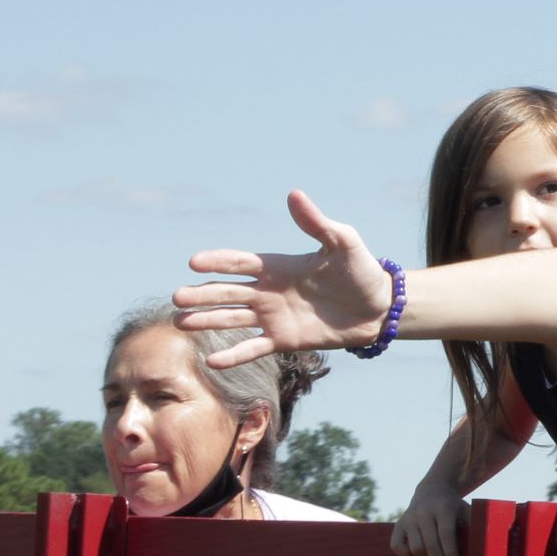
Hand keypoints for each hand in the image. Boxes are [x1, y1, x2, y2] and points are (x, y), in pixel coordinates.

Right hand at [173, 191, 394, 366]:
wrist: (380, 308)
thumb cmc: (361, 272)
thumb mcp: (342, 243)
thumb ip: (316, 223)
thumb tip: (294, 194)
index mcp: (277, 266)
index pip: (239, 263)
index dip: (218, 262)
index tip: (194, 262)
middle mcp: (268, 291)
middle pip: (227, 292)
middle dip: (201, 295)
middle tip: (177, 298)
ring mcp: (273, 317)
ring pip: (232, 319)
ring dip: (207, 321)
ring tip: (181, 323)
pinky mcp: (284, 340)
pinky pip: (253, 348)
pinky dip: (233, 355)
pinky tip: (211, 361)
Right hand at [390, 479, 469, 555]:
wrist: (432, 489)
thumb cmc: (453, 507)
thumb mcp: (466, 510)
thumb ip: (473, 526)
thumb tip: (482, 547)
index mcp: (443, 508)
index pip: (446, 535)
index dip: (451, 554)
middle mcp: (423, 512)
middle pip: (430, 545)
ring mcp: (408, 518)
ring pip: (415, 548)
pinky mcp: (398, 524)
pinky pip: (397, 546)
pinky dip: (405, 554)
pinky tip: (416, 554)